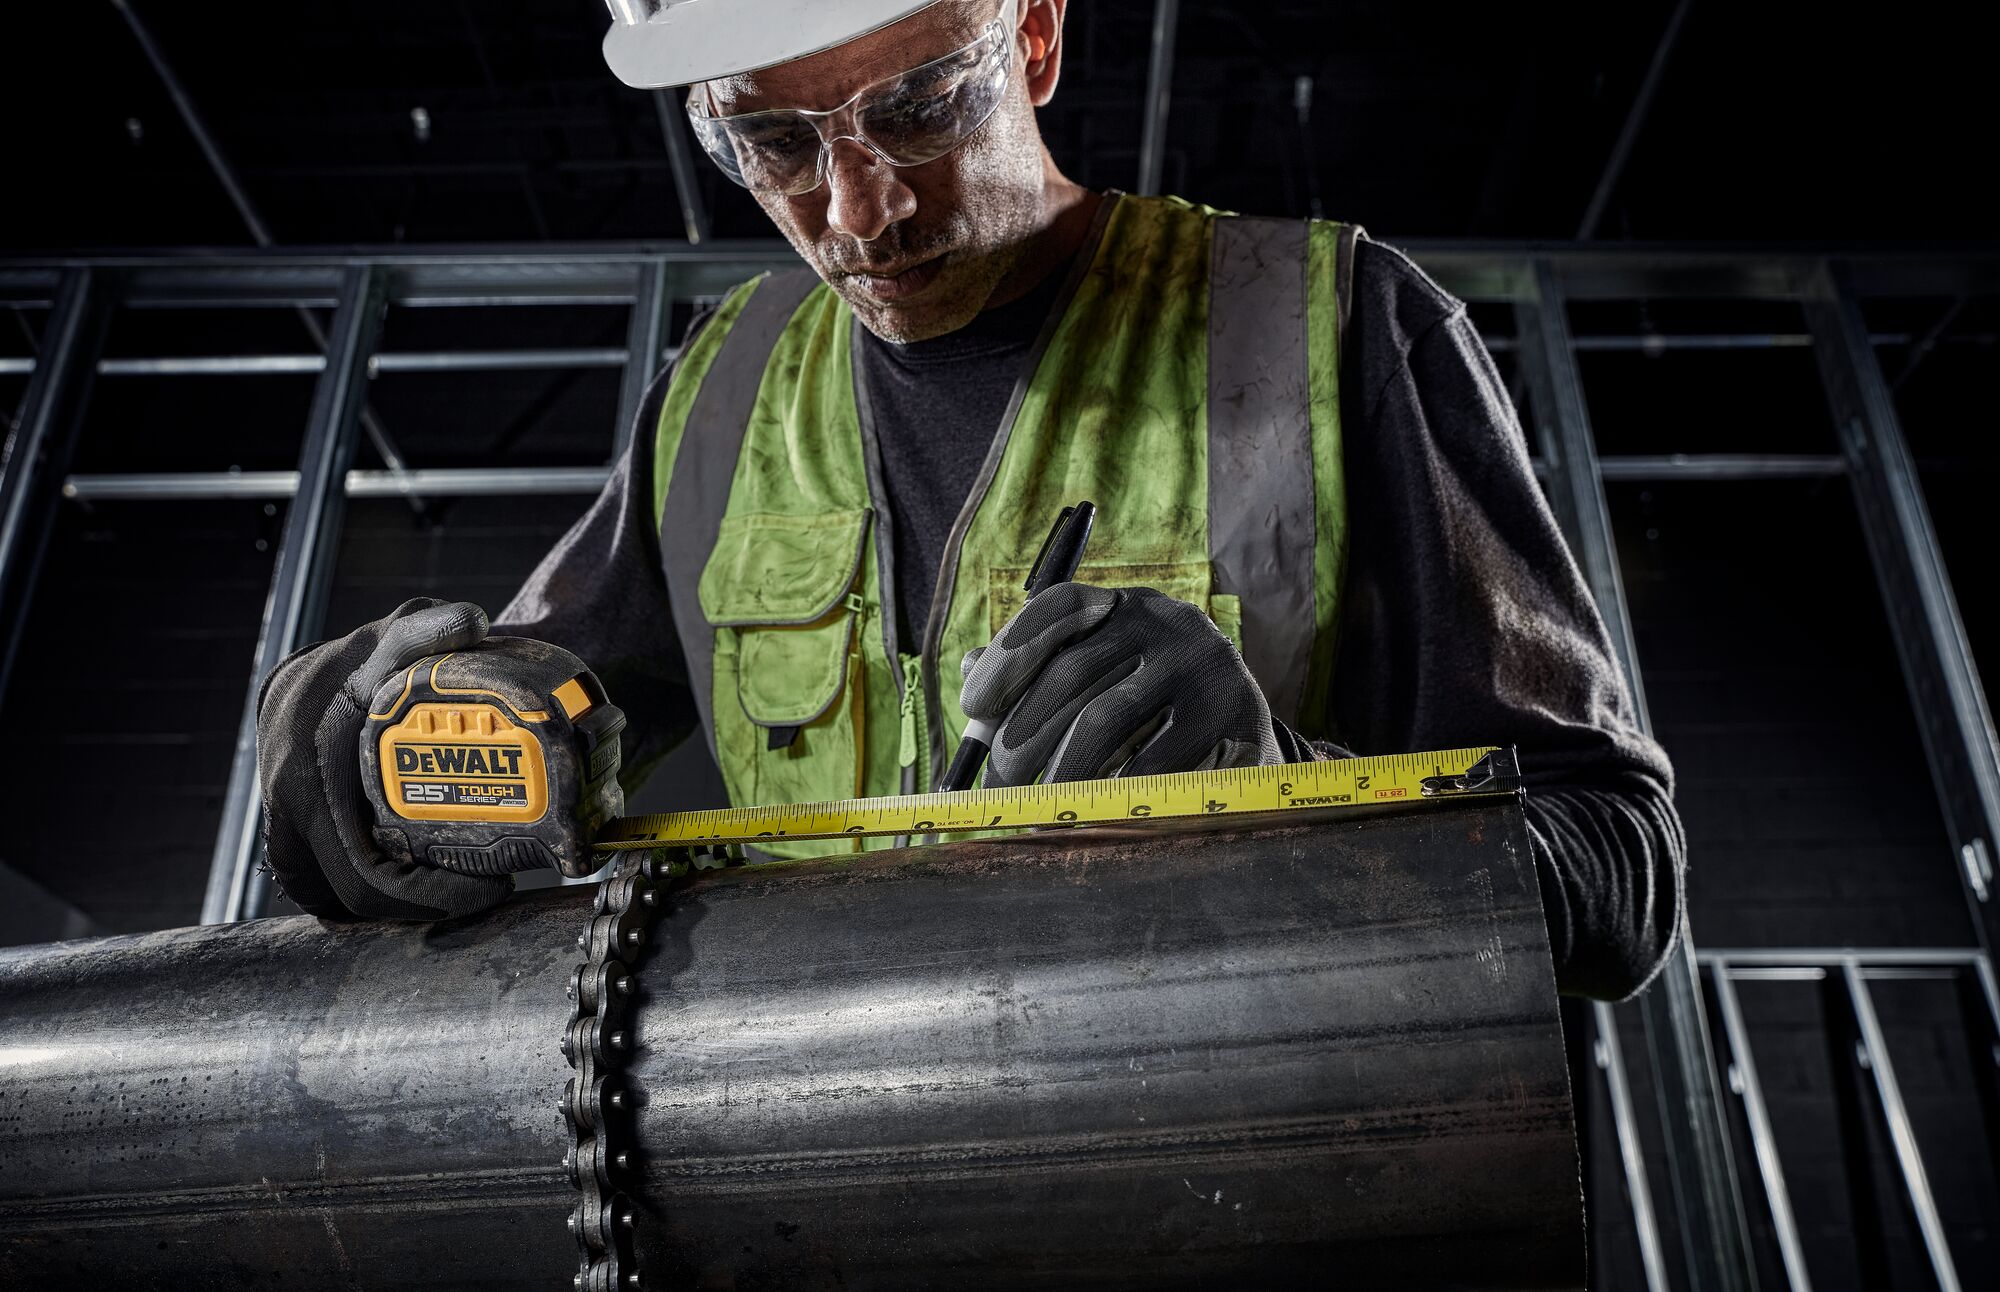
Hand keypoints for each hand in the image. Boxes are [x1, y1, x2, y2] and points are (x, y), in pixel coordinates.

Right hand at [257, 598, 513, 920]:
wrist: (312, 669)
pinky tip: (415, 883)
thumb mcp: (396, 640)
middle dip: (414, 906)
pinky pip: (324, 877)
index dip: (424, 897)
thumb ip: (428, 632)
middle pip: (346, 896)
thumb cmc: (359, 658)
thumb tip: (472, 621)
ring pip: (330, 892)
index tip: (487, 886)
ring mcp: (282, 824)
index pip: (362, 873)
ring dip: (386, 903)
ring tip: (455, 890)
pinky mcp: (289, 833)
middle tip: (480, 890)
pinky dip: (364, 886)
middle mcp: (286, 809)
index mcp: (307, 777)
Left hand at [959, 584, 1281, 788]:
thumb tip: (969, 670)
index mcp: (1126, 607)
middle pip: (1072, 673)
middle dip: (1021, 736)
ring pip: (1104, 720)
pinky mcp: (1232, 715)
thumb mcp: (1102, 677)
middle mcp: (1167, 623)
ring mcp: (1204, 665)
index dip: (1009, 652)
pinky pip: (1154, 762)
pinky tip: (1094, 813)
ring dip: (1059, 772)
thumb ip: (1040, 671)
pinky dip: (1113, 793)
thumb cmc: (1152, 708)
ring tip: (1038, 810)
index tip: (972, 705)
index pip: (1058, 606)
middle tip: (998, 789)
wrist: (1246, 734)